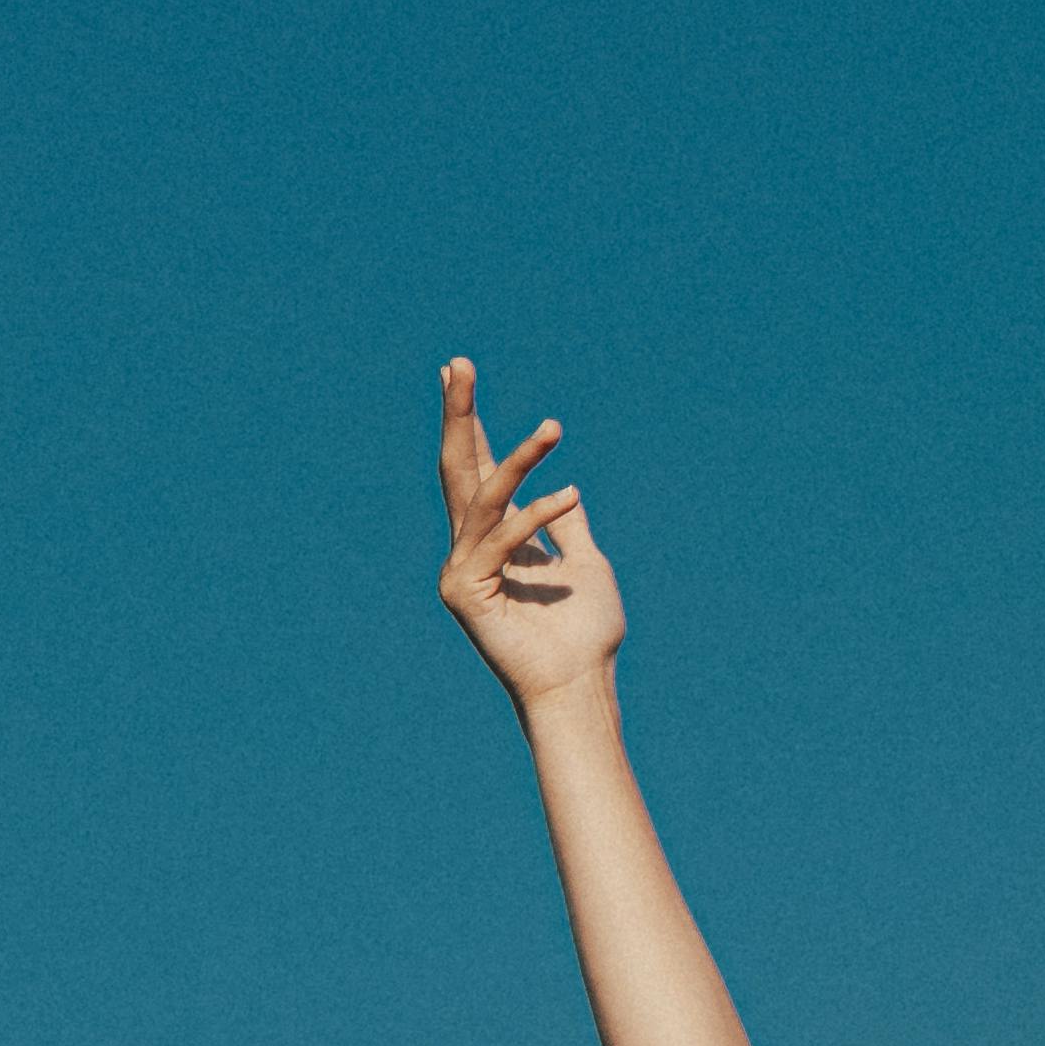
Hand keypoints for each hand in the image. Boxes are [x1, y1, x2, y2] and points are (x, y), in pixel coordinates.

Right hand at [436, 357, 626, 713]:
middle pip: (458, 468)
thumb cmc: (586, 633)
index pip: (475, 468)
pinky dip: (538, 515)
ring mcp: (462, 568)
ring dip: (519, 459)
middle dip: (458, 414)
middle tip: (458, 362)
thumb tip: (569, 494)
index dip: (468, 421)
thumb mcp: (586, 562)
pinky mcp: (464, 590)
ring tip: (553, 427)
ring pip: (483, 496)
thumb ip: (570, 528)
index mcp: (496, 538)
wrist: (580, 683)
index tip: (458, 371)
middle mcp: (471, 547)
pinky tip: (570, 494)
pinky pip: (502, 537)